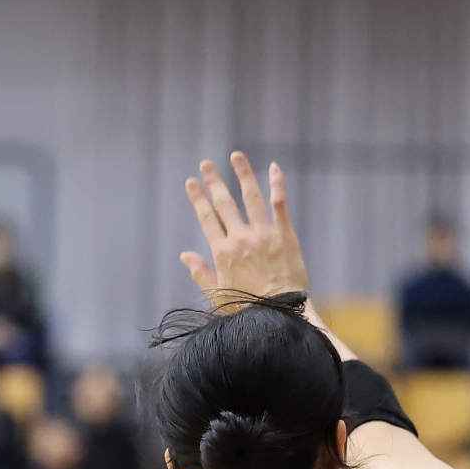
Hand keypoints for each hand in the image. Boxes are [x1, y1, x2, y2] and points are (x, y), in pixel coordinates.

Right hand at [181, 152, 309, 306]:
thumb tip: (185, 255)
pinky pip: (279, 204)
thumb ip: (200, 273)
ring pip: (250, 196)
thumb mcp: (217, 295)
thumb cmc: (248, 307)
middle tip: (206, 164)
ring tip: (236, 156)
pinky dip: (277, 184)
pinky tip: (274, 167)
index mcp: (222, 252)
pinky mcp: (284, 234)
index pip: (207, 218)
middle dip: (213, 181)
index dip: (198, 198)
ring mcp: (263, 234)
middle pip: (224, 203)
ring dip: (242, 174)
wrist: (281, 312)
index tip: (191, 182)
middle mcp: (241, 238)